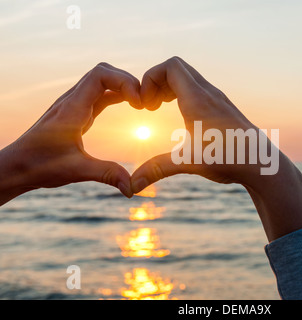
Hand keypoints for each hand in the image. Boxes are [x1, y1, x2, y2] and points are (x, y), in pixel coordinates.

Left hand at [0, 63, 140, 204]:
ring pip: (101, 81)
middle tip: (144, 102)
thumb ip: (106, 174)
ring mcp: (73, 105)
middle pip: (103, 72)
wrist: (16, 166)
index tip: (139, 102)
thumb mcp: (76, 170)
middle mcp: (72, 101)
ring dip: (122, 86)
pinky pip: (99, 94)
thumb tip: (132, 187)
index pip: (100, 75)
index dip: (124, 81)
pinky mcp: (76, 113)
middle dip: (127, 81)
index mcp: (72, 109)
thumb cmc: (39, 166)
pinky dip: (116, 94)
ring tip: (141, 103)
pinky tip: (129, 105)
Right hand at [131, 56, 264, 187]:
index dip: (150, 78)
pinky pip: (197, 88)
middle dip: (156, 81)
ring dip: (168, 87)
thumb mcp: (190, 163)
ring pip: (188, 77)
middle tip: (148, 106)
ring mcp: (217, 99)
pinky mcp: (222, 107)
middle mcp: (208, 94)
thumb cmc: (230, 159)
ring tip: (158, 108)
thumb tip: (132, 185)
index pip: (170, 67)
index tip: (144, 105)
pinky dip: (181, 93)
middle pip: (177, 68)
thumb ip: (158, 169)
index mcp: (198, 100)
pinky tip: (180, 115)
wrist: (262, 163)